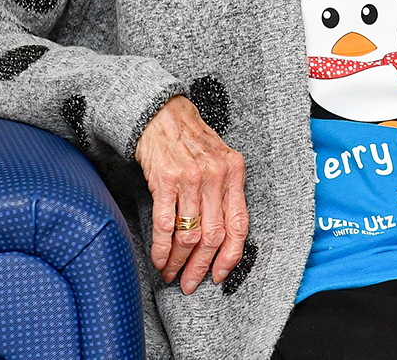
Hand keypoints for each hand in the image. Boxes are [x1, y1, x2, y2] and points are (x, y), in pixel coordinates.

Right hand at [135, 96, 248, 293]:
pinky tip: (158, 258)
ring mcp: (191, 178)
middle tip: (189, 282)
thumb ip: (224, 190)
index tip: (219, 274)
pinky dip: (161, 247)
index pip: (239, 224)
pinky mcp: (165, 180)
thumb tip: (220, 235)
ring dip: (177, 260)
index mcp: (234, 173)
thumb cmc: (190, 139)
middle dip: (200, 266)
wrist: (162, 114)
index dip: (230, 255)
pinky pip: (165, 224)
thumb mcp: (219, 159)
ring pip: (189, 234)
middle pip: (213, 235)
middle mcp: (216, 176)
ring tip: (170, 271)